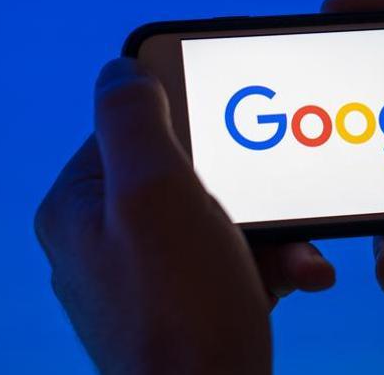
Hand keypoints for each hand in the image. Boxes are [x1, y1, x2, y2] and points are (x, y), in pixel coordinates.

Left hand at [35, 59, 333, 373]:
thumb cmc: (181, 312)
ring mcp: (149, 276)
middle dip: (251, 185)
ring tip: (301, 253)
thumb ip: (134, 117)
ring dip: (273, 229)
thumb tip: (122, 70)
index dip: (191, 111)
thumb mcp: (153, 192)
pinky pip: (235, 259)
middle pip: (190, 173)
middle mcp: (107, 239)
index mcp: (82, 206)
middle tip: (284, 196)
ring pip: (222, 216)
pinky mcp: (188, 305)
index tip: (242, 114)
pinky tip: (301, 276)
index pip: (135, 125)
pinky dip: (273, 263)